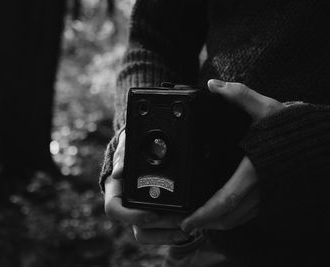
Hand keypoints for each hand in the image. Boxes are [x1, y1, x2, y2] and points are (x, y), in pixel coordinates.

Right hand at [104, 131, 189, 243]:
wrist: (143, 149)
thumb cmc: (131, 150)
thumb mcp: (126, 148)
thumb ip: (122, 157)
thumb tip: (118, 173)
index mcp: (116, 193)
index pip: (114, 210)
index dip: (132, 217)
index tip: (152, 215)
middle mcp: (127, 209)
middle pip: (138, 229)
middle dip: (161, 229)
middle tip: (181, 221)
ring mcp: (142, 215)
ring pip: (151, 235)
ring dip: (169, 235)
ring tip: (188, 229)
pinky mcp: (156, 217)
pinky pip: (162, 232)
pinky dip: (175, 232)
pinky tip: (190, 227)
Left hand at [181, 79, 284, 232]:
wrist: (323, 143)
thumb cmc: (297, 128)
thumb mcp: (267, 108)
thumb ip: (240, 95)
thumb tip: (214, 85)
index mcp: (254, 171)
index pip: (225, 201)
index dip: (204, 215)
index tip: (187, 223)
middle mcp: (261, 190)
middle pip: (229, 218)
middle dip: (206, 225)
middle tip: (187, 225)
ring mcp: (269, 197)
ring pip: (240, 220)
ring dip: (218, 223)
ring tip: (201, 221)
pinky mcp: (274, 197)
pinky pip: (251, 215)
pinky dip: (234, 217)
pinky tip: (225, 211)